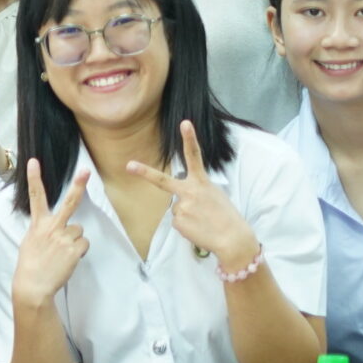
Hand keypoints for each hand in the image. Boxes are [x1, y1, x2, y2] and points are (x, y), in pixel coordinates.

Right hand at [11, 157, 90, 308]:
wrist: (33, 285)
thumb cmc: (30, 265)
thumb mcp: (30, 241)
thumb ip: (43, 230)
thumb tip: (57, 228)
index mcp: (38, 224)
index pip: (35, 197)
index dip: (34, 178)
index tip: (33, 162)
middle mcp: (51, 227)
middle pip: (69, 203)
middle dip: (78, 186)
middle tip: (86, 171)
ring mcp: (63, 238)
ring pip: (79, 230)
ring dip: (75, 240)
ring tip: (62, 253)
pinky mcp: (74, 250)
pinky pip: (83, 245)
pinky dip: (79, 252)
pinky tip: (68, 259)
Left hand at [125, 120, 256, 269]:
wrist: (233, 240)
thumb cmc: (227, 217)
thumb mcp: (215, 196)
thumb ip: (196, 191)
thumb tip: (182, 200)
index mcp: (202, 183)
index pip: (195, 156)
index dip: (190, 139)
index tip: (185, 123)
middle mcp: (189, 192)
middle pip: (162, 180)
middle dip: (144, 172)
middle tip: (128, 165)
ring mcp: (181, 207)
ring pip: (177, 208)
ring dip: (188, 215)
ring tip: (204, 221)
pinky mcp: (178, 222)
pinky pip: (178, 222)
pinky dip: (187, 226)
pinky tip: (199, 229)